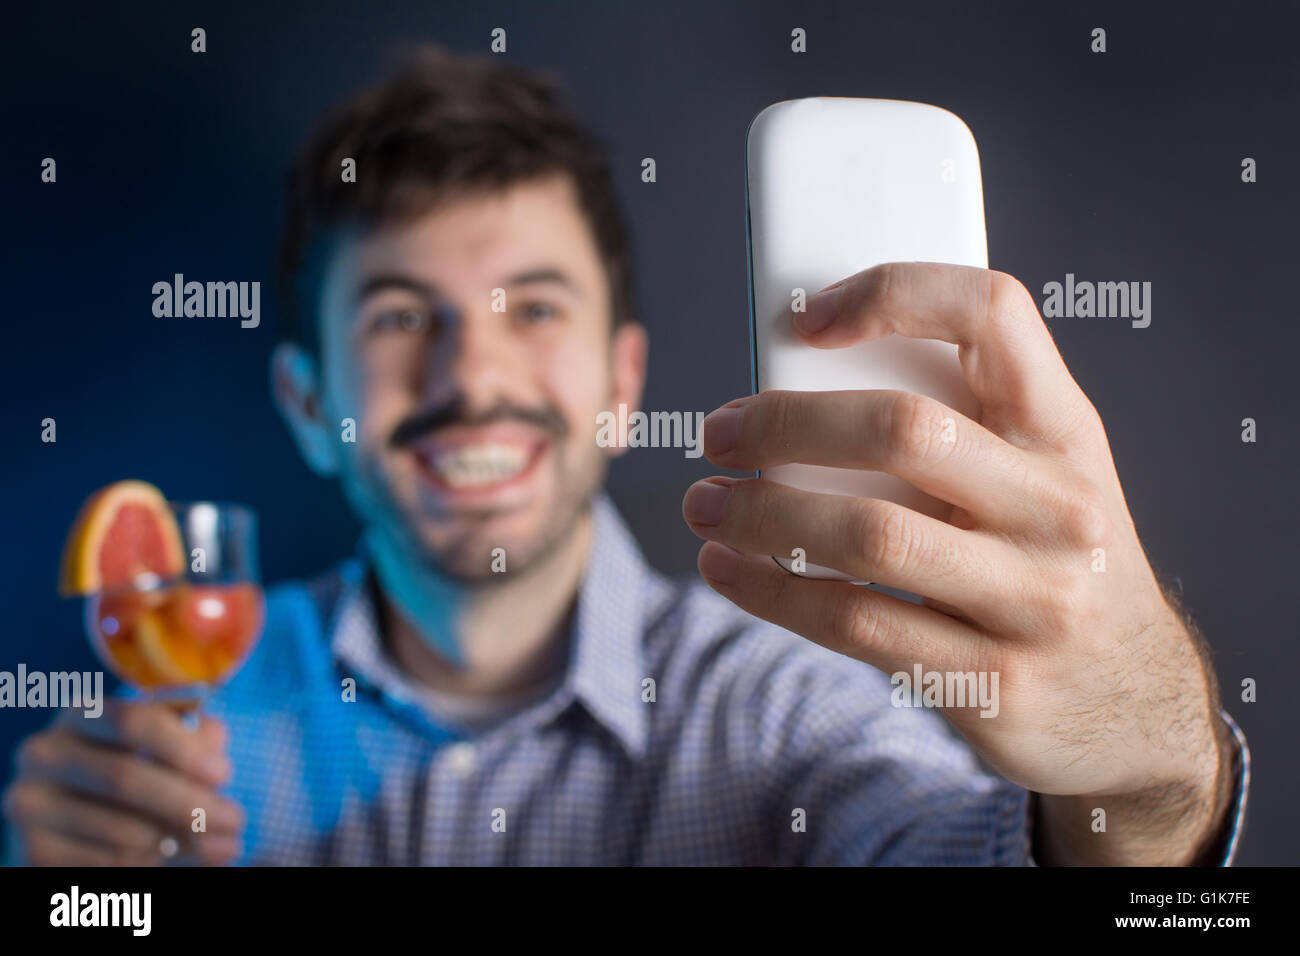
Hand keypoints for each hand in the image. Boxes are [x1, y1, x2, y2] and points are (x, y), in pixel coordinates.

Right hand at [2, 698, 244, 864]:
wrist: (88, 817)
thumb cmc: (142, 767)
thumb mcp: (167, 744)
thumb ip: (193, 736)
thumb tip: (212, 744)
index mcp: (82, 715)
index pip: (132, 722)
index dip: (182, 749)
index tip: (225, 774)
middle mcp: (45, 755)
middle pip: (125, 778)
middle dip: (191, 803)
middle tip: (235, 821)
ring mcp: (31, 806)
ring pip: (120, 831)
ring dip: (183, 843)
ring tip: (223, 845)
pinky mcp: (33, 852)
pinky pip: (106, 865)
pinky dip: (155, 866)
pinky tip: (183, 859)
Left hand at [683, 262, 1229, 862]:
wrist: (1133, 700)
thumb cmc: (1051, 558)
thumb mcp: (1042, 475)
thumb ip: (957, 425)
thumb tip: (798, 380)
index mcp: (1067, 430)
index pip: (992, 314)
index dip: (890, 294)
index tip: (804, 319)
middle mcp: (1061, 507)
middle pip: (903, 429)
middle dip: (786, 424)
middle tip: (719, 434)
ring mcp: (1033, 600)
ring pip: (868, 535)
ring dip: (760, 515)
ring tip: (703, 505)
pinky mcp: (992, 681)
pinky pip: (857, 622)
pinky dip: (773, 592)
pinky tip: (728, 571)